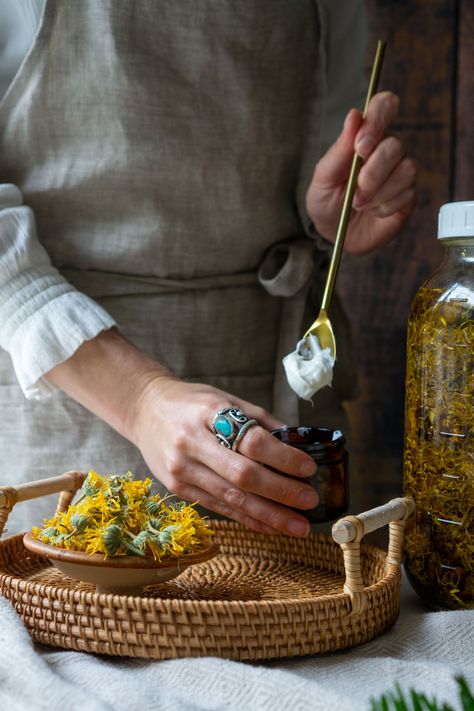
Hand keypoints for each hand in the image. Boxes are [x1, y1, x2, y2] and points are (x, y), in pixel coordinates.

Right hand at [47, 329, 317, 537]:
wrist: (144, 410)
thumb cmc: (192, 403)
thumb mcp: (225, 399)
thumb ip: (259, 421)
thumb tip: (297, 445)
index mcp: (208, 414)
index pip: (250, 441)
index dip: (283, 458)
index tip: (308, 468)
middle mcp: (191, 444)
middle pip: (242, 476)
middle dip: (281, 493)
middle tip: (310, 501)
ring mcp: (181, 470)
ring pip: (231, 499)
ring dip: (269, 515)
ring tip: (298, 526)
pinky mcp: (178, 489)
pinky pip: (219, 508)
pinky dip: (248, 519)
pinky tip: (270, 526)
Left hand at [306, 91, 416, 254]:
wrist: (334, 235)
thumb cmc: (327, 202)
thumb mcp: (323, 177)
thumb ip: (340, 149)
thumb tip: (354, 115)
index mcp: (366, 137)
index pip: (384, 107)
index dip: (378, 120)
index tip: (362, 147)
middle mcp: (387, 150)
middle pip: (395, 145)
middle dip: (372, 172)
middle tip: (355, 192)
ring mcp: (400, 172)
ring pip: (406, 169)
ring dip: (379, 192)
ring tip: (360, 204)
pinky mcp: (408, 196)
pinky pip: (407, 194)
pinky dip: (385, 206)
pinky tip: (374, 211)